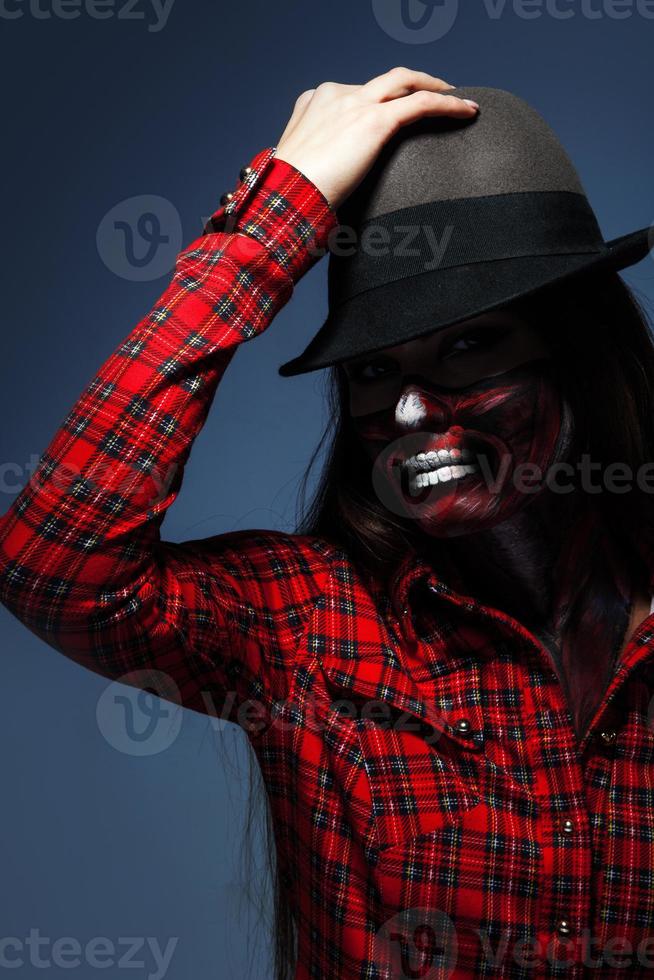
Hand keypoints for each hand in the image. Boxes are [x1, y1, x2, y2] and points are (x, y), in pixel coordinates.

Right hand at [275, 67, 478, 210]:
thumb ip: (318, 166)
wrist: (285, 196)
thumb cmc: (288, 195)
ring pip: (405, 82)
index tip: (395, 113)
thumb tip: (331, 196)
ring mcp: (355, 104)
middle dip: (413, 83)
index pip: (355, 93)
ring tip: (459, 102)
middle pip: (383, 81)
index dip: (380, 100)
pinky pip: (421, 104)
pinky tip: (468, 112)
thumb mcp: (300, 171)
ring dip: (435, 87)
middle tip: (437, 94)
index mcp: (314, 103)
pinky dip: (448, 105)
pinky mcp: (375, 121)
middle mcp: (335, 95)